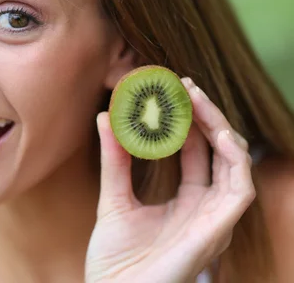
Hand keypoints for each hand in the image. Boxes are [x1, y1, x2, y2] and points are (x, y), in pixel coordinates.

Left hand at [85, 78, 254, 282]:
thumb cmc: (114, 261)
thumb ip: (114, 161)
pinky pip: (240, 189)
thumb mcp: (113, 199)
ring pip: (235, 163)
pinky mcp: (218, 231)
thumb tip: (105, 117)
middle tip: (185, 85)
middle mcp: (205, 209)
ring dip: (220, 127)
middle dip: (205, 116)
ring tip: (196, 97)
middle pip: (218, 153)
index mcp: (185, 203)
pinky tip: (216, 131)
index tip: (172, 91)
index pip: (196, 153)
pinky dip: (235, 158)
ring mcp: (214, 221)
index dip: (188, 121)